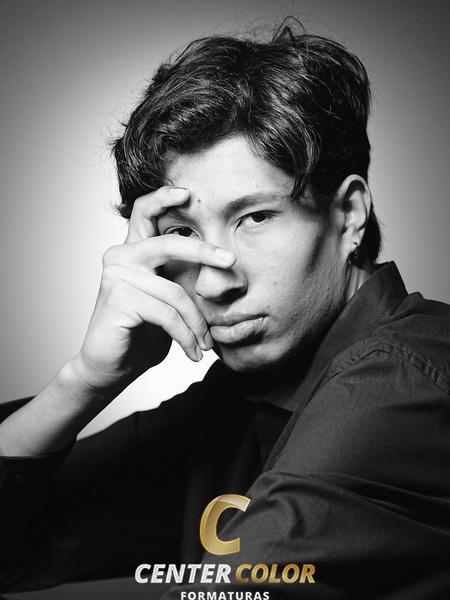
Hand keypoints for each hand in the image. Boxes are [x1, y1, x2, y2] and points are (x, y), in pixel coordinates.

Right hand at [70, 186, 234, 394]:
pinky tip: (192, 352)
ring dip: (197, 324)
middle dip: (204, 251)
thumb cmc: (141, 333)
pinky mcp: (118, 299)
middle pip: (169, 243)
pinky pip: (167, 314)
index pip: (144, 212)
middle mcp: (121, 256)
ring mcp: (117, 276)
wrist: (110, 368)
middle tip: (231, 261)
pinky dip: (186, 336)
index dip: (164, 198)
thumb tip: (222, 268)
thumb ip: (180, 278)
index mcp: (133, 251)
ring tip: (205, 345)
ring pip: (175, 293)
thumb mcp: (167, 301)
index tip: (188, 193)